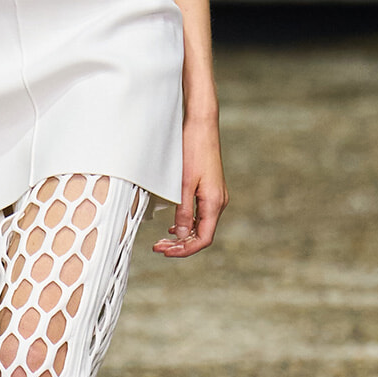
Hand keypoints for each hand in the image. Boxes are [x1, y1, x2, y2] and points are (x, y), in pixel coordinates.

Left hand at [153, 118, 227, 258]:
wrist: (201, 125)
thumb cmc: (192, 150)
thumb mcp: (183, 184)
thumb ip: (183, 211)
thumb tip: (181, 236)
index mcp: (214, 202)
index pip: (203, 238)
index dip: (185, 249)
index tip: (165, 252)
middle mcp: (219, 201)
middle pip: (202, 234)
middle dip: (181, 244)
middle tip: (158, 247)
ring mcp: (215, 195)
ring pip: (200, 225)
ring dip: (182, 235)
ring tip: (162, 241)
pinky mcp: (210, 189)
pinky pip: (200, 214)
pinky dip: (187, 223)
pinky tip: (173, 227)